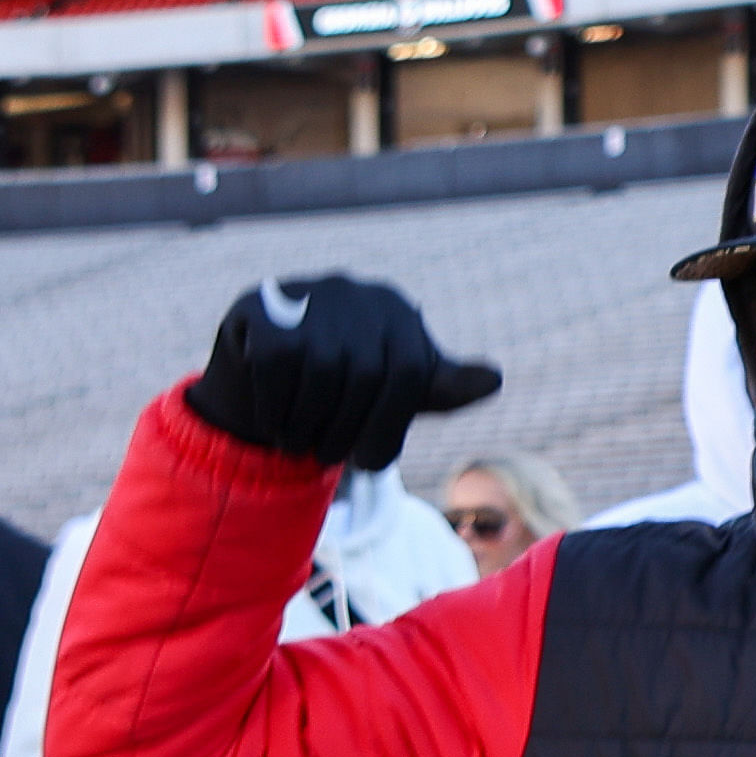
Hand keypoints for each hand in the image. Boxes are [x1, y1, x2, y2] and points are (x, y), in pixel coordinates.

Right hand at [188, 275, 502, 470]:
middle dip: (349, 428)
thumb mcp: (403, 392)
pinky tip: (273, 425)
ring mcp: (308, 293)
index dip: (391, 425)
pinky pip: (278, 363)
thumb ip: (446, 387)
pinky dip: (277, 405)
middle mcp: (357, 293)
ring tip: (301, 445)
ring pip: (322, 370)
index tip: (372, 463)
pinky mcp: (261, 304)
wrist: (264, 374)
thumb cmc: (348, 388)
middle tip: (331, 457)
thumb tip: (494, 378)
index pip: (411, 371)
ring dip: (310, 423)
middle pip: (366, 374)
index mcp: (398, 313)